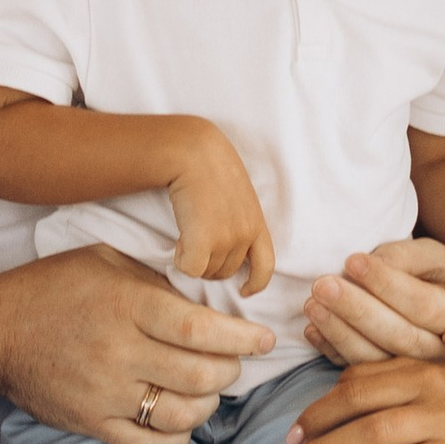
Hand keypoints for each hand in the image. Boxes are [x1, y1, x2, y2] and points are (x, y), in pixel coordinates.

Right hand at [0, 246, 269, 443]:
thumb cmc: (52, 287)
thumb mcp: (106, 261)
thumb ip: (156, 281)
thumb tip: (207, 300)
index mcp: (128, 306)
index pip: (200, 329)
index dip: (241, 338)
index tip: (263, 339)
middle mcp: (119, 352)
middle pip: (200, 375)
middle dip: (230, 371)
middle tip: (233, 363)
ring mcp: (105, 393)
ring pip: (181, 414)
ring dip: (207, 404)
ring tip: (207, 389)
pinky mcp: (91, 423)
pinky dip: (176, 440)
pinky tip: (182, 424)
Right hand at [164, 122, 275, 295]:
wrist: (194, 153)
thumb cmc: (210, 166)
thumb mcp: (237, 192)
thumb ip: (240, 217)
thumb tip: (229, 238)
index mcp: (257, 223)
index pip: (266, 265)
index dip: (256, 283)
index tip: (245, 290)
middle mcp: (245, 234)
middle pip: (227, 272)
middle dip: (210, 265)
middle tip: (194, 242)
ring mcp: (226, 239)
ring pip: (207, 271)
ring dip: (194, 259)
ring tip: (187, 233)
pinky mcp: (205, 241)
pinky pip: (191, 269)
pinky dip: (181, 260)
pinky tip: (178, 241)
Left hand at [303, 236, 444, 367]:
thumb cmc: (439, 276)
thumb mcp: (434, 256)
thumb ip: (407, 258)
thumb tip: (372, 263)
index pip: (422, 304)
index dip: (386, 284)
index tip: (352, 261)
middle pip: (399, 336)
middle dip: (357, 310)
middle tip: (322, 285)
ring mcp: (419, 372)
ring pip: (378, 359)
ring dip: (340, 333)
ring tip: (312, 305)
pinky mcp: (394, 382)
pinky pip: (361, 373)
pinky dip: (333, 352)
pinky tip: (313, 330)